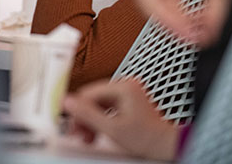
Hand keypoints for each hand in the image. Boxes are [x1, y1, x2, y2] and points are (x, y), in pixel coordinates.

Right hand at [62, 77, 178, 161]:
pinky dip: (100, 119)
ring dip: (90, 120)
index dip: (76, 108)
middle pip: (93, 98)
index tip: (67, 121)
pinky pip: (106, 107)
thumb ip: (88, 115)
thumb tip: (68, 102)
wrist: (164, 145)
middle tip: (77, 133)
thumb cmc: (146, 138)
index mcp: (124, 86)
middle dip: (84, 117)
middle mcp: (126, 85)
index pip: (89, 93)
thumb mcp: (112, 129)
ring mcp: (128, 93)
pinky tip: (96, 132)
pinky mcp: (128, 101)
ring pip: (98, 103)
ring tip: (87, 136)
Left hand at [137, 0, 231, 45]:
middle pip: (158, 5)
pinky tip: (178, 21)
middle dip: (174, 25)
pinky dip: (162, 12)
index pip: (168, 3)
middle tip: (189, 38)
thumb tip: (209, 34)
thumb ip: (212, 13)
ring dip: (167, 21)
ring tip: (184, 33)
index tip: (195, 35)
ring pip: (149, 2)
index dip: (179, 22)